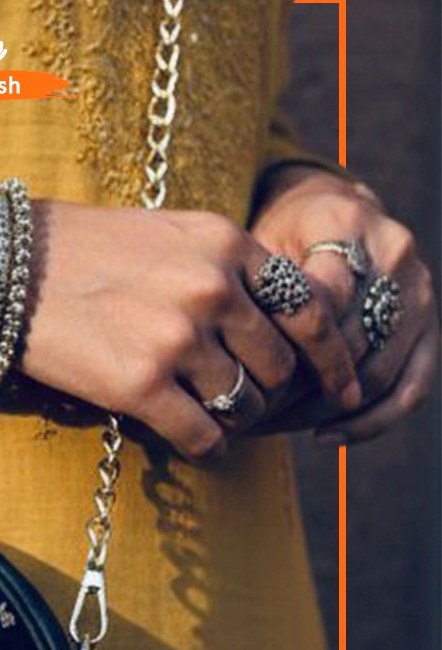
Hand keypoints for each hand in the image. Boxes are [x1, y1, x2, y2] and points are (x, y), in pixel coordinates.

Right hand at [14, 201, 361, 460]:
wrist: (2, 269)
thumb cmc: (78, 251)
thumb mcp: (167, 235)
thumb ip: (224, 266)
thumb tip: (270, 320)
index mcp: (225, 245)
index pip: (308, 309)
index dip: (329, 355)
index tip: (338, 383)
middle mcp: (210, 290)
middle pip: (278, 365)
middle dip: (269, 392)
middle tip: (248, 404)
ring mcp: (175, 339)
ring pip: (242, 404)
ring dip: (232, 419)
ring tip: (209, 417)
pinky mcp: (137, 386)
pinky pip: (201, 434)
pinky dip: (204, 444)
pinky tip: (190, 439)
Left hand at [250, 166, 438, 442]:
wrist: (329, 213)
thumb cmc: (278, 236)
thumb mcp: (256, 244)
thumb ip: (255, 288)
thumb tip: (228, 358)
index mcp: (346, 224)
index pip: (315, 303)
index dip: (274, 348)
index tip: (231, 379)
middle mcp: (394, 254)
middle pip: (347, 343)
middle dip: (292, 387)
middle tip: (241, 413)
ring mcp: (419, 292)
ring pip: (375, 372)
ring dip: (320, 409)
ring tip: (269, 425)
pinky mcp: (429, 327)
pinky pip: (410, 387)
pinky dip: (369, 421)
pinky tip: (325, 436)